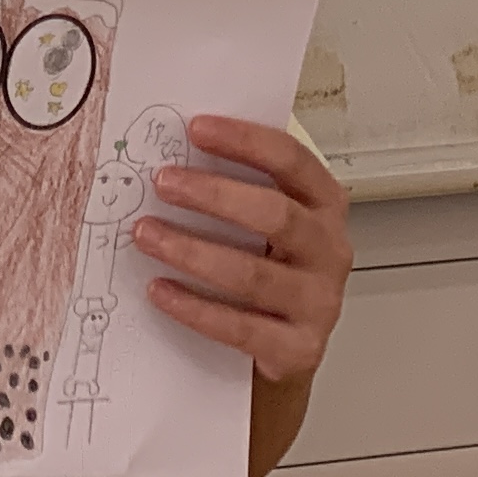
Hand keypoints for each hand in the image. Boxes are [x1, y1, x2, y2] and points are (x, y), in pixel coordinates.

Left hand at [136, 116, 350, 386]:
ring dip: (192, 251)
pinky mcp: (300, 349)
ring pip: (252, 274)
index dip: (245, 141)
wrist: (286, 346)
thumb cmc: (268, 265)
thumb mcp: (262, 220)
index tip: (195, 128)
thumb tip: (174, 151)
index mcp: (324, 204)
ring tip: (146, 234)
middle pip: (276, 215)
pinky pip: (241, 328)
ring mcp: (319, 302)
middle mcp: (330, 250)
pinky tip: (160, 289)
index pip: (292, 160)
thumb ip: (235, 185)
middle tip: (163, 182)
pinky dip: (195, 308)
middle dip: (214, 195)